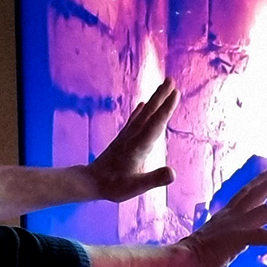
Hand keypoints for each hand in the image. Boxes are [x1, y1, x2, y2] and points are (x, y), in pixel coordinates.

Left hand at [83, 80, 178, 202]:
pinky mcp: (123, 139)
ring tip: (163, 87)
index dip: (166, 109)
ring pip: (143, 114)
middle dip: (161, 97)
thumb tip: (173, 173)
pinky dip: (140, 111)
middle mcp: (133, 137)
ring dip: (153, 100)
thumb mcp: (136, 187)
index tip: (176, 93)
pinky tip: (142, 104)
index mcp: (139, 146)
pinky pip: (134, 120)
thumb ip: (154, 179)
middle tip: (171, 80)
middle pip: (149, 113)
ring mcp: (127, 137)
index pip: (156, 124)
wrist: (90, 182)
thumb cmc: (113, 187)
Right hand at [181, 165, 266, 266]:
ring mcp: (236, 226)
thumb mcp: (214, 238)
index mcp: (228, 215)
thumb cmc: (193, 254)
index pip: (247, 192)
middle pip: (259, 193)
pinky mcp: (237, 239)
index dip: (261, 180)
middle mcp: (234, 216)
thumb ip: (225, 234)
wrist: (182, 259)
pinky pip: (260, 237)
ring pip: (266, 211)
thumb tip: (229, 238)